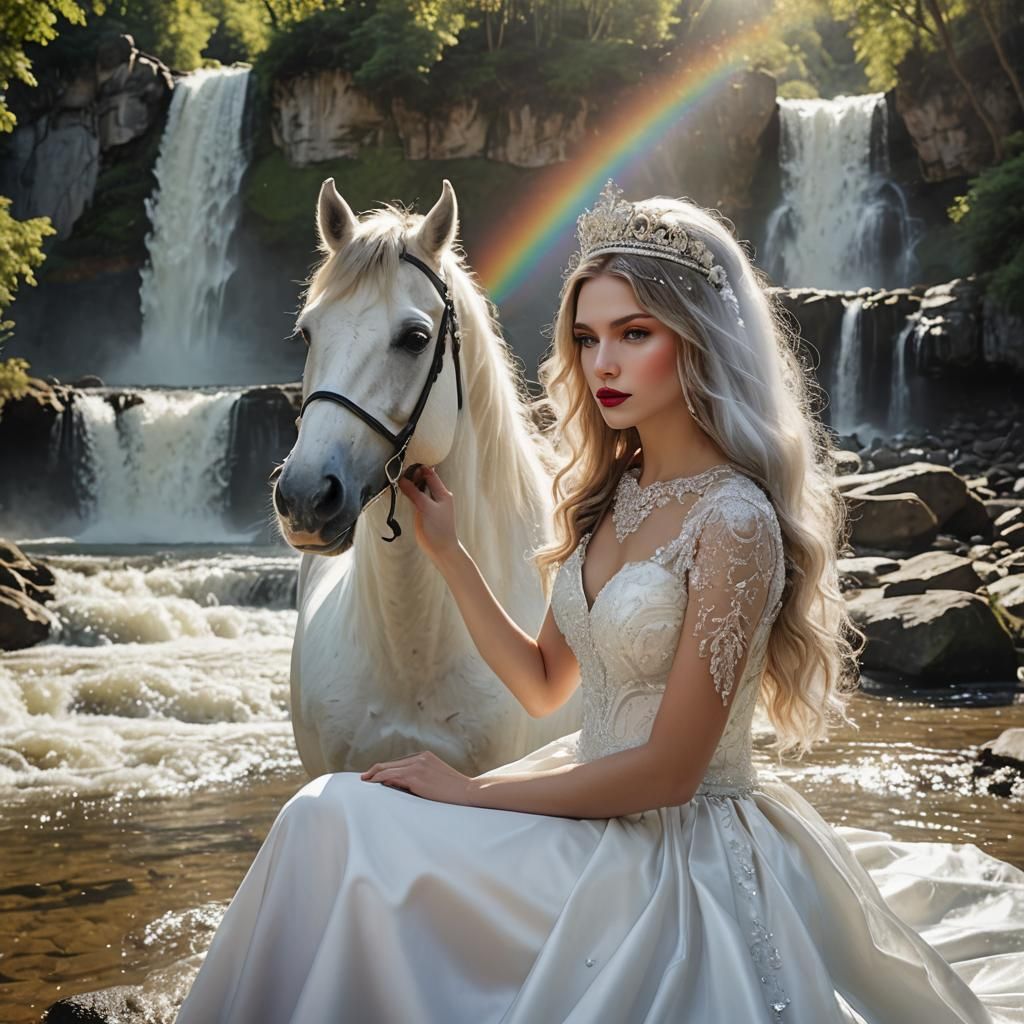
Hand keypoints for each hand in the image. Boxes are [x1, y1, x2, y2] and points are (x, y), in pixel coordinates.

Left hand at [360, 751, 475, 805]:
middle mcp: (420, 757)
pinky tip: (372, 782)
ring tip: (364, 781)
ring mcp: (418, 765)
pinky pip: (392, 775)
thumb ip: (419, 778)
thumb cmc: (453, 792)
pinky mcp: (416, 776)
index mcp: (425, 756)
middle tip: (364, 778)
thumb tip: (396, 784)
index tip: (374, 776)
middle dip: (376, 770)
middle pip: (391, 763)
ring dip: (374, 774)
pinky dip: (379, 778)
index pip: (399, 763)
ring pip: (389, 768)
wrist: (468, 792)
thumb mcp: (435, 779)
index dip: (385, 769)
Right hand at [396, 464, 458, 564]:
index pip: (430, 474)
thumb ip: (415, 493)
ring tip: (397, 479)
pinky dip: (408, 494)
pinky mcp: (423, 513)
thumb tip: (402, 479)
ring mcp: (429, 505)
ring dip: (410, 484)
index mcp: (442, 493)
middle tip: (398, 471)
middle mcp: (437, 497)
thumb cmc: (438, 528)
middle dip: (412, 475)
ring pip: (418, 489)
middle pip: (424, 480)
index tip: (405, 464)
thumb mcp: (426, 507)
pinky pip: (415, 499)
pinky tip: (400, 492)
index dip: (419, 468)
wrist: (441, 549)